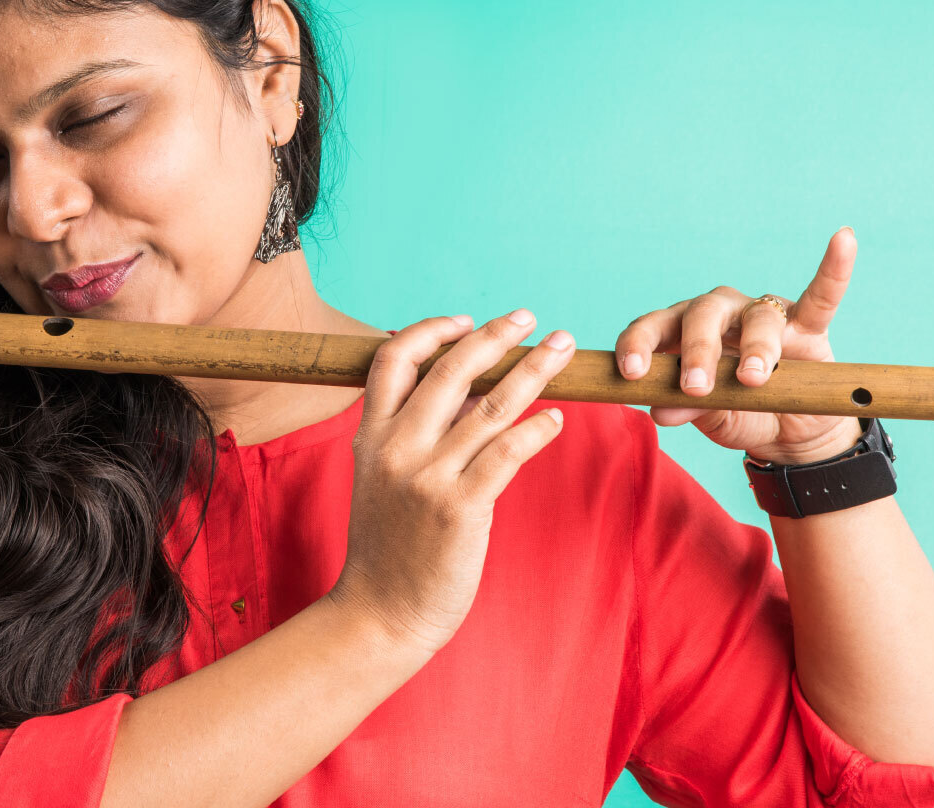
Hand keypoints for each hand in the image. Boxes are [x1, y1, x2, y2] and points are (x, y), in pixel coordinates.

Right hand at [328, 309, 576, 654]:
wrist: (379, 615)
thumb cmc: (387, 550)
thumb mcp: (381, 481)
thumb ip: (412, 436)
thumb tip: (463, 394)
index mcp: (370, 436)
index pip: (393, 358)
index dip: (432, 330)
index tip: (467, 321)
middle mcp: (396, 448)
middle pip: (451, 369)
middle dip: (497, 336)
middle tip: (531, 319)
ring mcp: (428, 477)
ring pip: (490, 404)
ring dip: (534, 370)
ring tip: (562, 350)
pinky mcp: (460, 508)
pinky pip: (508, 451)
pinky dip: (537, 428)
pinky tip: (556, 419)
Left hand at [613, 227, 865, 466]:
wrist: (791, 434)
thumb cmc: (742, 415)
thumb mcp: (711, 418)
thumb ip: (687, 409)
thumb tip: (659, 410)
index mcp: (683, 333)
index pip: (653, 328)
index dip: (639, 346)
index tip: (633, 373)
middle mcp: (720, 315)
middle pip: (701, 316)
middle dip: (697, 351)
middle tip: (696, 387)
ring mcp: (764, 317)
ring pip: (756, 317)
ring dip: (754, 347)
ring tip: (753, 378)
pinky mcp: (809, 326)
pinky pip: (822, 294)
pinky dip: (834, 269)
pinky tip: (843, 240)